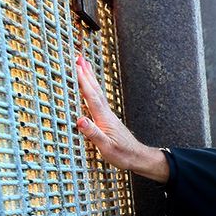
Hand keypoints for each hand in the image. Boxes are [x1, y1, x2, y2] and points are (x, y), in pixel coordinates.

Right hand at [74, 55, 168, 181]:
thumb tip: (81, 120)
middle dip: (86, 73)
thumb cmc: (123, 155)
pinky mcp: (109, 119)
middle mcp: (106, 114)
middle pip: (95, 90)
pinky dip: (92, 90)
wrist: (138, 158)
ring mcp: (108, 116)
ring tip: (84, 66)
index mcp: (104, 119)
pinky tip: (90, 89)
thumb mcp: (106, 147)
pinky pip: (98, 100)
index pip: (91, 96)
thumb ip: (94, 134)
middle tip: (79, 57)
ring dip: (90, 78)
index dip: (83, 81)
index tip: (76, 66)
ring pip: (97, 93)